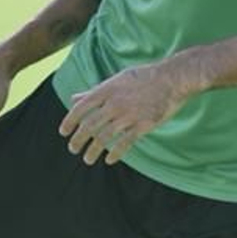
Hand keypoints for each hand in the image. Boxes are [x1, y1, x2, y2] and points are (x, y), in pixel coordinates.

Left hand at [59, 63, 189, 165]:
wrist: (172, 78)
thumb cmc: (143, 77)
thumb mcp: (116, 80)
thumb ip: (94, 92)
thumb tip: (73, 99)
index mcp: (106, 90)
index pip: (81, 108)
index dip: (69, 121)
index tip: (63, 132)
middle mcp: (114, 103)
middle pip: (89, 126)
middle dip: (78, 140)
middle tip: (72, 149)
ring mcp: (129, 115)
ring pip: (104, 138)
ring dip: (93, 151)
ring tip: (87, 159)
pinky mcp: (143, 125)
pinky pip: (125, 143)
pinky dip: (115, 153)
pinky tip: (109, 160)